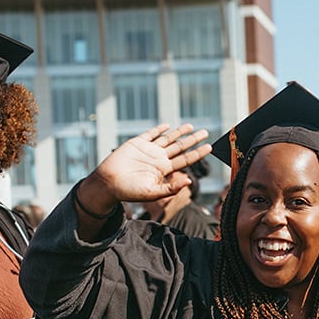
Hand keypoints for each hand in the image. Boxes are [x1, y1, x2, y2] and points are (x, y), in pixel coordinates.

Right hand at [79, 123, 211, 212]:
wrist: (108, 183)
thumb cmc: (129, 191)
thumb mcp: (153, 192)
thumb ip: (171, 187)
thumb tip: (190, 181)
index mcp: (164, 170)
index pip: (185, 159)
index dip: (197, 153)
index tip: (209, 147)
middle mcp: (158, 159)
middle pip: (180, 147)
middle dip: (193, 140)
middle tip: (205, 132)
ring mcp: (148, 150)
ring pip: (168, 139)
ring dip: (179, 132)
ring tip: (191, 126)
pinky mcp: (137, 143)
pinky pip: (150, 134)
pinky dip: (159, 129)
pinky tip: (167, 126)